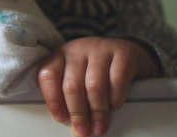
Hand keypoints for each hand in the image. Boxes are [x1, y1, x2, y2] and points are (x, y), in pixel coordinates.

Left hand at [38, 37, 160, 136]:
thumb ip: (69, 91)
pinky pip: (117, 80)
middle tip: (82, 131)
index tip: (61, 118)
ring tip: (99, 127)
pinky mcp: (123, 52)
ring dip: (97, 111)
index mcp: (61, 55)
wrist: (128, 52)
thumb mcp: (78, 73)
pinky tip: (115, 106)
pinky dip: (115, 98)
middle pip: (72, 85)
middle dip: (77, 113)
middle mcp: (77, 49)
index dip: (53, 100)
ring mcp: (100, 48)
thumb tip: (68, 121)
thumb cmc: (98, 69)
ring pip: (94, 85)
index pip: (48, 75)